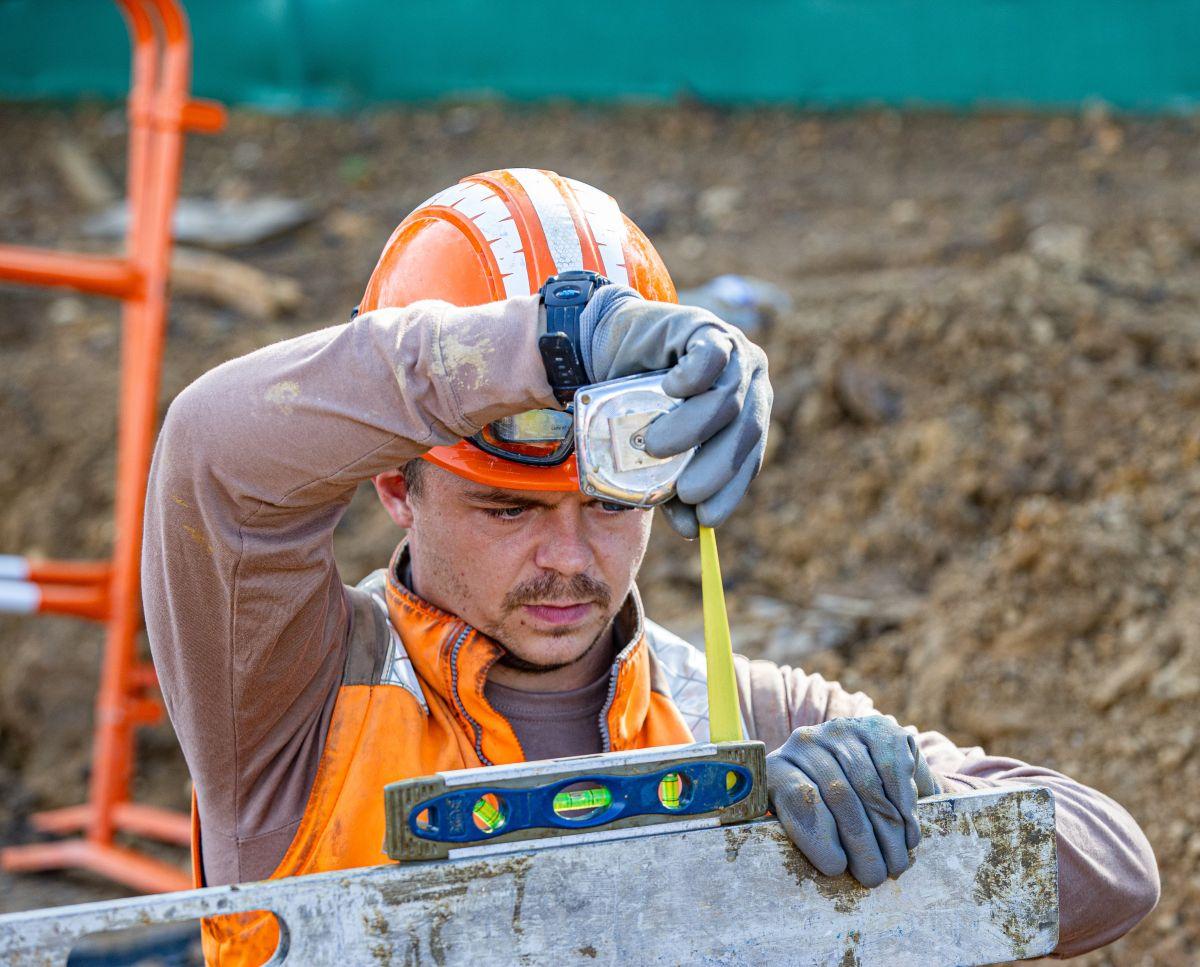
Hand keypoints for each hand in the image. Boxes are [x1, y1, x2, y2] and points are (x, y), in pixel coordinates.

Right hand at [578, 285, 772, 537]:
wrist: (609, 348)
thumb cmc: (636, 403)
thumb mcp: (658, 450)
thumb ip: (675, 484)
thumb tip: (692, 531)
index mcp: (747, 414)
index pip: (749, 457)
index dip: (731, 489)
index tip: (707, 518)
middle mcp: (750, 383)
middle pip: (746, 429)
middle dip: (717, 467)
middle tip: (687, 491)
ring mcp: (734, 353)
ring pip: (727, 398)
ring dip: (693, 428)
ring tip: (656, 446)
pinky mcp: (707, 329)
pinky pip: (711, 355)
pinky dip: (694, 376)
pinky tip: (670, 389)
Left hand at [765, 716, 941, 887]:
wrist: (860, 769)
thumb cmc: (824, 811)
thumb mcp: (801, 823)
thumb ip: (802, 835)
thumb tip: (818, 868)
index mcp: (778, 766)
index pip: (795, 796)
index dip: (816, 835)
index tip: (836, 869)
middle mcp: (805, 741)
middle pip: (838, 794)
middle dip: (861, 843)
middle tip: (875, 877)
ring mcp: (842, 730)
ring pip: (868, 785)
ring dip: (888, 831)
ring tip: (896, 863)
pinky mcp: (878, 728)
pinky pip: (894, 768)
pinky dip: (905, 806)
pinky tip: (909, 834)